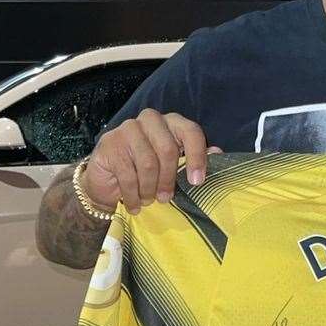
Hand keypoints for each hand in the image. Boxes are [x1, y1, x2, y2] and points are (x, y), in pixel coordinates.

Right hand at [83, 108, 221, 213]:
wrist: (107, 179)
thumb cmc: (146, 172)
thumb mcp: (172, 167)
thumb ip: (193, 157)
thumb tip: (217, 152)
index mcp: (171, 122)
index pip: (190, 131)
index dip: (196, 156)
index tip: (197, 181)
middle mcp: (150, 120)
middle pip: (168, 149)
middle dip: (168, 179)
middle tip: (165, 198)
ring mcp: (128, 129)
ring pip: (148, 163)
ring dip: (149, 189)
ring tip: (148, 201)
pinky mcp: (110, 143)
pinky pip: (128, 174)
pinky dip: (133, 195)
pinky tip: (134, 205)